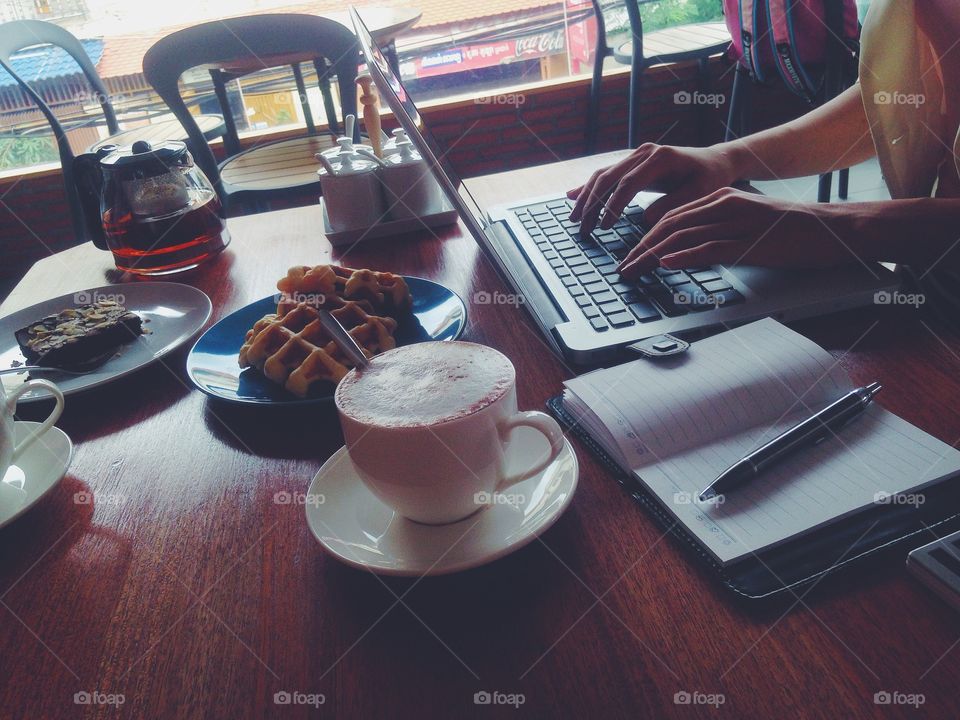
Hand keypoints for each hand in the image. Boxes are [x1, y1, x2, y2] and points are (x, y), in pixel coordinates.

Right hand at [567, 143, 741, 235]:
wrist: (713, 161)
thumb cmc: (709, 178)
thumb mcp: (699, 193)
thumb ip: (673, 204)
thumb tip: (646, 220)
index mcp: (660, 158)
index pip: (628, 183)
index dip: (613, 205)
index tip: (605, 227)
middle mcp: (644, 153)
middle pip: (608, 178)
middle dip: (592, 204)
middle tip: (583, 229)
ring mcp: (636, 155)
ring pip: (603, 175)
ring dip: (586, 198)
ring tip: (575, 220)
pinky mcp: (632, 162)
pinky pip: (606, 174)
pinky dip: (589, 187)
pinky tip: (572, 196)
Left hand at [617, 188, 865, 276]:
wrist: (833, 228)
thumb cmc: (792, 231)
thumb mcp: (747, 226)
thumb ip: (717, 233)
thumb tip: (684, 252)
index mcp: (721, 199)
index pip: (672, 216)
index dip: (645, 237)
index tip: (629, 255)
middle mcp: (725, 205)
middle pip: (670, 225)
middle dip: (641, 248)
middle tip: (623, 268)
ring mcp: (737, 222)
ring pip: (684, 235)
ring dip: (653, 256)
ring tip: (634, 271)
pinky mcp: (751, 241)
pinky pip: (711, 247)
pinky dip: (685, 255)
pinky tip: (667, 264)